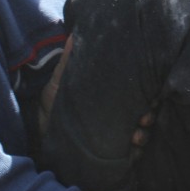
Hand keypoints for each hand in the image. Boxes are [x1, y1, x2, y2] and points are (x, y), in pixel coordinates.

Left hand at [37, 35, 157, 153]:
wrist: (41, 138)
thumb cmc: (52, 107)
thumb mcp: (58, 84)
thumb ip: (67, 62)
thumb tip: (73, 35)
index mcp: (109, 96)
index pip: (135, 91)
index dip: (145, 92)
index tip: (148, 95)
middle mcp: (117, 114)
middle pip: (145, 110)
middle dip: (148, 114)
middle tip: (144, 117)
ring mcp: (117, 135)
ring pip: (143, 132)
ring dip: (143, 134)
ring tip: (136, 136)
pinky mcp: (113, 154)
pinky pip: (134, 153)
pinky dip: (136, 152)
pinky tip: (132, 150)